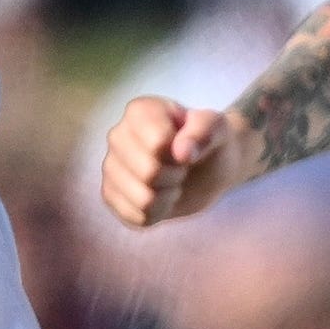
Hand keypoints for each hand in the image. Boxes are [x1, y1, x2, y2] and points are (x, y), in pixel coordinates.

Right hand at [99, 96, 266, 228]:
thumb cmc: (210, 142)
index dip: (182, 153)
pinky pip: (136, 217)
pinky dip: (159, 213)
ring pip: (143, 199)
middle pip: (149, 173)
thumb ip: (204, 131)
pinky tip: (161, 197)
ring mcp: (111, 166)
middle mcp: (118, 135)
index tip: (186, 147)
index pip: (158, 144)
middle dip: (176, 176)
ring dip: (168, 196)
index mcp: (140, 111)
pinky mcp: (111, 195)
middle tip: (181, 167)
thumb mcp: (218, 128)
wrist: (207, 167)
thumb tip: (181, 152)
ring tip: (172, 181)